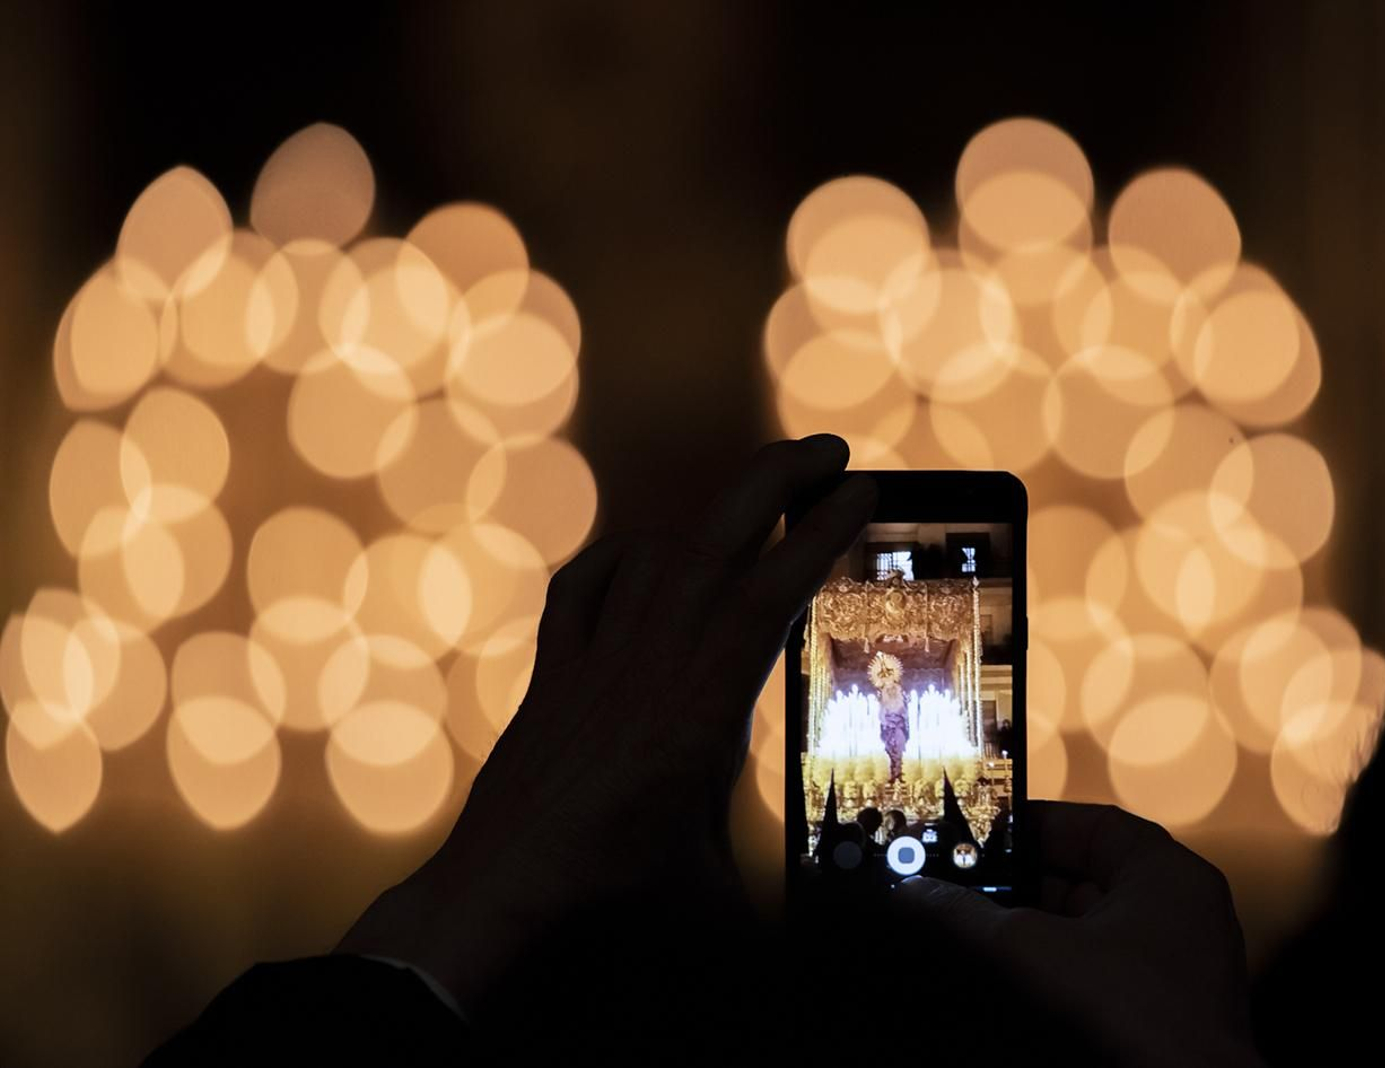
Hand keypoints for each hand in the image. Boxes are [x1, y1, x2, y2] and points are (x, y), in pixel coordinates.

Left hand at [337, 435, 875, 1015]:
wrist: (500, 888)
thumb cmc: (611, 896)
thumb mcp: (719, 899)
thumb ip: (785, 902)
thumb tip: (850, 932)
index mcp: (700, 713)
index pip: (770, 597)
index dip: (820, 536)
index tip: (862, 491)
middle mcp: (649, 667)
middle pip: (714, 541)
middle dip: (775, 479)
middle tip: (830, 452)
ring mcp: (596, 659)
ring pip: (657, 553)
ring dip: (714, 511)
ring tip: (763, 492)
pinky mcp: (555, 669)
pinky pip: (585, 585)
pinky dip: (623, 555)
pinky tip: (648, 550)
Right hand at [897, 801, 1263, 1067]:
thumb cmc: (1138, 1018)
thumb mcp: (1034, 953)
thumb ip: (970, 916)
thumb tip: (915, 892)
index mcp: (1167, 875)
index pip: (1091, 825)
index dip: (1030, 826)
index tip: (977, 833)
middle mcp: (1180, 913)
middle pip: (1082, 878)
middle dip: (1019, 885)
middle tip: (962, 885)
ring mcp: (1176, 965)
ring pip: (1087, 929)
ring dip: (1033, 931)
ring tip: (975, 932)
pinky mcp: (1162, 1010)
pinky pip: (1099, 971)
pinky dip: (1057, 969)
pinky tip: (1013, 980)